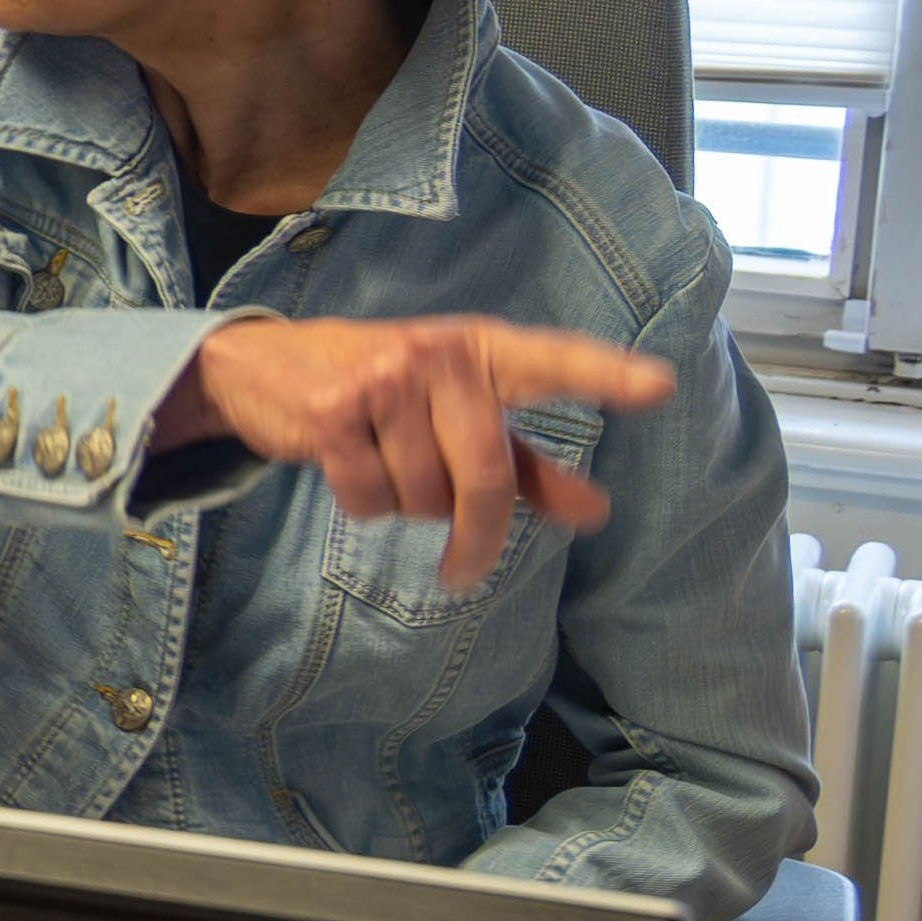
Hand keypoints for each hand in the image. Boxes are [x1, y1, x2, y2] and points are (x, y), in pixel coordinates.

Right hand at [168, 315, 664, 586]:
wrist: (260, 363)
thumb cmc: (381, 391)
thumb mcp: (458, 414)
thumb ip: (528, 465)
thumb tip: (597, 513)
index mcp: (481, 349)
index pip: (553, 361)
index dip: (605, 376)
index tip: (661, 388)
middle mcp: (437, 355)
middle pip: (484, 476)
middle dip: (477, 537)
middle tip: (463, 571)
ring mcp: (381, 379)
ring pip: (424, 495)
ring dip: (408, 511)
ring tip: (385, 474)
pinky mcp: (332, 410)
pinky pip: (371, 496)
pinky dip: (364, 505)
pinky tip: (350, 473)